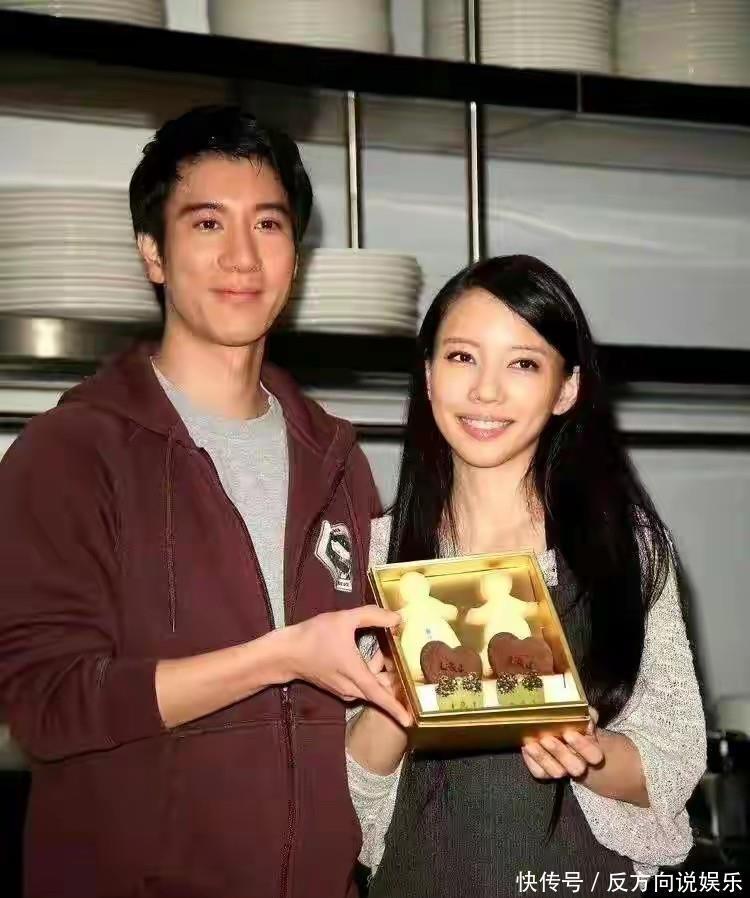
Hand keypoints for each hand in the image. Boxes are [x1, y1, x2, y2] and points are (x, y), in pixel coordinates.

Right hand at [283, 607, 410, 726]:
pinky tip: (369, 653)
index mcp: (355, 675)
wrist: (286, 653)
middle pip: (381, 688)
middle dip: (394, 674)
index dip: (396, 708)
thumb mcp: (344, 619)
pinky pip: (362, 684)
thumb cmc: (314, 637)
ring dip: (380, 670)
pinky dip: (370, 672)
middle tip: (401, 653)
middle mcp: (351, 688)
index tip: (411, 721)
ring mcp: (344, 690)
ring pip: (371, 685)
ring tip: (383, 646)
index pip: (380, 696)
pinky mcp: (338, 688)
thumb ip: (373, 616)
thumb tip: (397, 618)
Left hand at [521, 707, 602, 779]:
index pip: (594, 755)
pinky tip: (526, 747)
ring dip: (543, 757)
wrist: (562, 738)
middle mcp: (579, 765)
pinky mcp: (546, 774)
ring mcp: (562, 771)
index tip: (569, 732)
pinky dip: (531, 760)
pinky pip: (539, 773)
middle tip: (547, 738)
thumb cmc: (573, 726)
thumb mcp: (582, 717)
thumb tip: (587, 713)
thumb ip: (586, 714)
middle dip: (560, 752)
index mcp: (592, 752)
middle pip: (576, 767)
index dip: (582, 746)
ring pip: (556, 772)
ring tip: (532, 743)